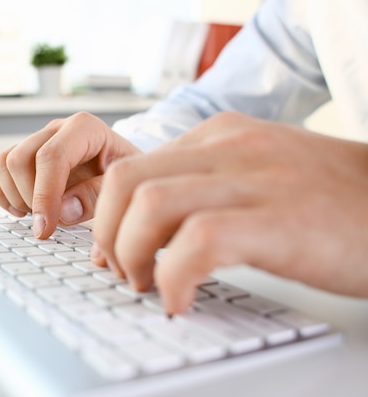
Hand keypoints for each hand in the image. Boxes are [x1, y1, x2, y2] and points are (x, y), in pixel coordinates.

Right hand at [0, 111, 140, 237]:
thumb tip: (62, 211)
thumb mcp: (122, 187)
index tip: (45, 228)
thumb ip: (96, 197)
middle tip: (50, 223)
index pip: (51, 157)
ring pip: (3, 163)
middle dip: (30, 198)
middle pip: (20, 159)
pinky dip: (1, 193)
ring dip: (14, 196)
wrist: (125, 169)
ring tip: (39, 215)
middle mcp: (56, 129)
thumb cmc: (125, 176)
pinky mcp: (24, 153)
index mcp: (84, 128)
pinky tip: (23, 210)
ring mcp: (38, 139)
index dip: (44, 195)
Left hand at [91, 112, 367, 313]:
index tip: (113, 252)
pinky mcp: (279, 219)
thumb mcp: (256, 172)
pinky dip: (173, 278)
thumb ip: (203, 185)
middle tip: (124, 272)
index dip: (108, 217)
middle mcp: (230, 146)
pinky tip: (181, 299)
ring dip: (131, 255)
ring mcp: (255, 178)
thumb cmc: (328, 201)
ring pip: (149, 205)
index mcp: (219, 135)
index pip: (131, 166)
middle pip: (125, 181)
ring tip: (149, 286)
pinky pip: (197, 243)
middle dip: (108, 234)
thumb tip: (144, 224)